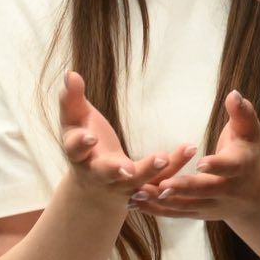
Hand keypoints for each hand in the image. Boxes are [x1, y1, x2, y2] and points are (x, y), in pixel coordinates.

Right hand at [57, 71, 195, 205]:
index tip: (90, 137)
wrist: (94, 186)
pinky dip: (174, 166)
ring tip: (164, 157)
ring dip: (150, 170)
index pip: (75, 150)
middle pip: (105, 173)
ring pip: (137, 181)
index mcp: (79, 155)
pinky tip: (189, 148)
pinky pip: (160, 178)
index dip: (81, 143)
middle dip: (115, 170)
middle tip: (126, 168)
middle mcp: (99, 173)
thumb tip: (70, 73)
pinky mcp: (143, 185)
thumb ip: (71, 99)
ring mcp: (122, 183)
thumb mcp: (75, 122)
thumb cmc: (85, 144)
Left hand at [131, 91, 259, 225]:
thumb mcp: (250, 132)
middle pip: (203, 190)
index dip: (216, 165)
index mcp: (239, 167)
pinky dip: (155, 209)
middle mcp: (226, 190)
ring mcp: (211, 205)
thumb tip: (234, 93)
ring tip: (137, 193)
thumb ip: (242, 113)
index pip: (228, 167)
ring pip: (185, 205)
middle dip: (183, 188)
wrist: (255, 196)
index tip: (200, 163)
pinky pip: (175, 213)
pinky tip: (134, 202)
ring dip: (162, 200)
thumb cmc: (248, 154)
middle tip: (162, 185)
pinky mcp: (197, 214)